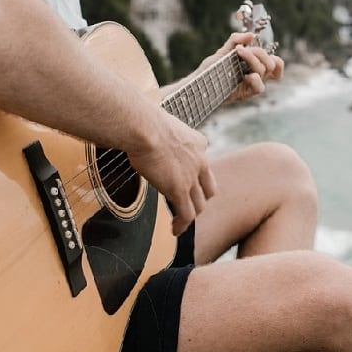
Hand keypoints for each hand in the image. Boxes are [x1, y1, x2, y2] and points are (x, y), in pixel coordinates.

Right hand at [127, 113, 216, 235]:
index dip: (196, 175)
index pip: (203, 164)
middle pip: (208, 188)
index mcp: (198, 143)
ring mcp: (191, 177)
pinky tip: (174, 230)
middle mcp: (200, 161)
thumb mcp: (161, 125)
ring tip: (181, 221)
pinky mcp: (179, 190)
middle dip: (200, 198)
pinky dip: (182, 225)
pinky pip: (186, 214)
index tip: (185, 180)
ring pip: (199, 205)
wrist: (144, 127)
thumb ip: (160, 134)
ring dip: (191, 214)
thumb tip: (143, 133)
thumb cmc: (143, 121)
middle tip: (188, 204)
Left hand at [195, 32, 283, 102]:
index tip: (256, 47)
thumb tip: (251, 35)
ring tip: (238, 52)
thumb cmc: (210, 69)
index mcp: (253, 67)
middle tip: (242, 49)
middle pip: (271, 64)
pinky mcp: (244, 93)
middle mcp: (255, 76)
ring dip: (253, 58)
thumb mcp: (222, 51)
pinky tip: (245, 75)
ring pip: (264, 71)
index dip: (274, 58)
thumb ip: (235, 40)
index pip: (276, 65)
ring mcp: (250, 85)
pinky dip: (255, 79)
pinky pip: (260, 88)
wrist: (197, 83)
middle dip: (260, 52)